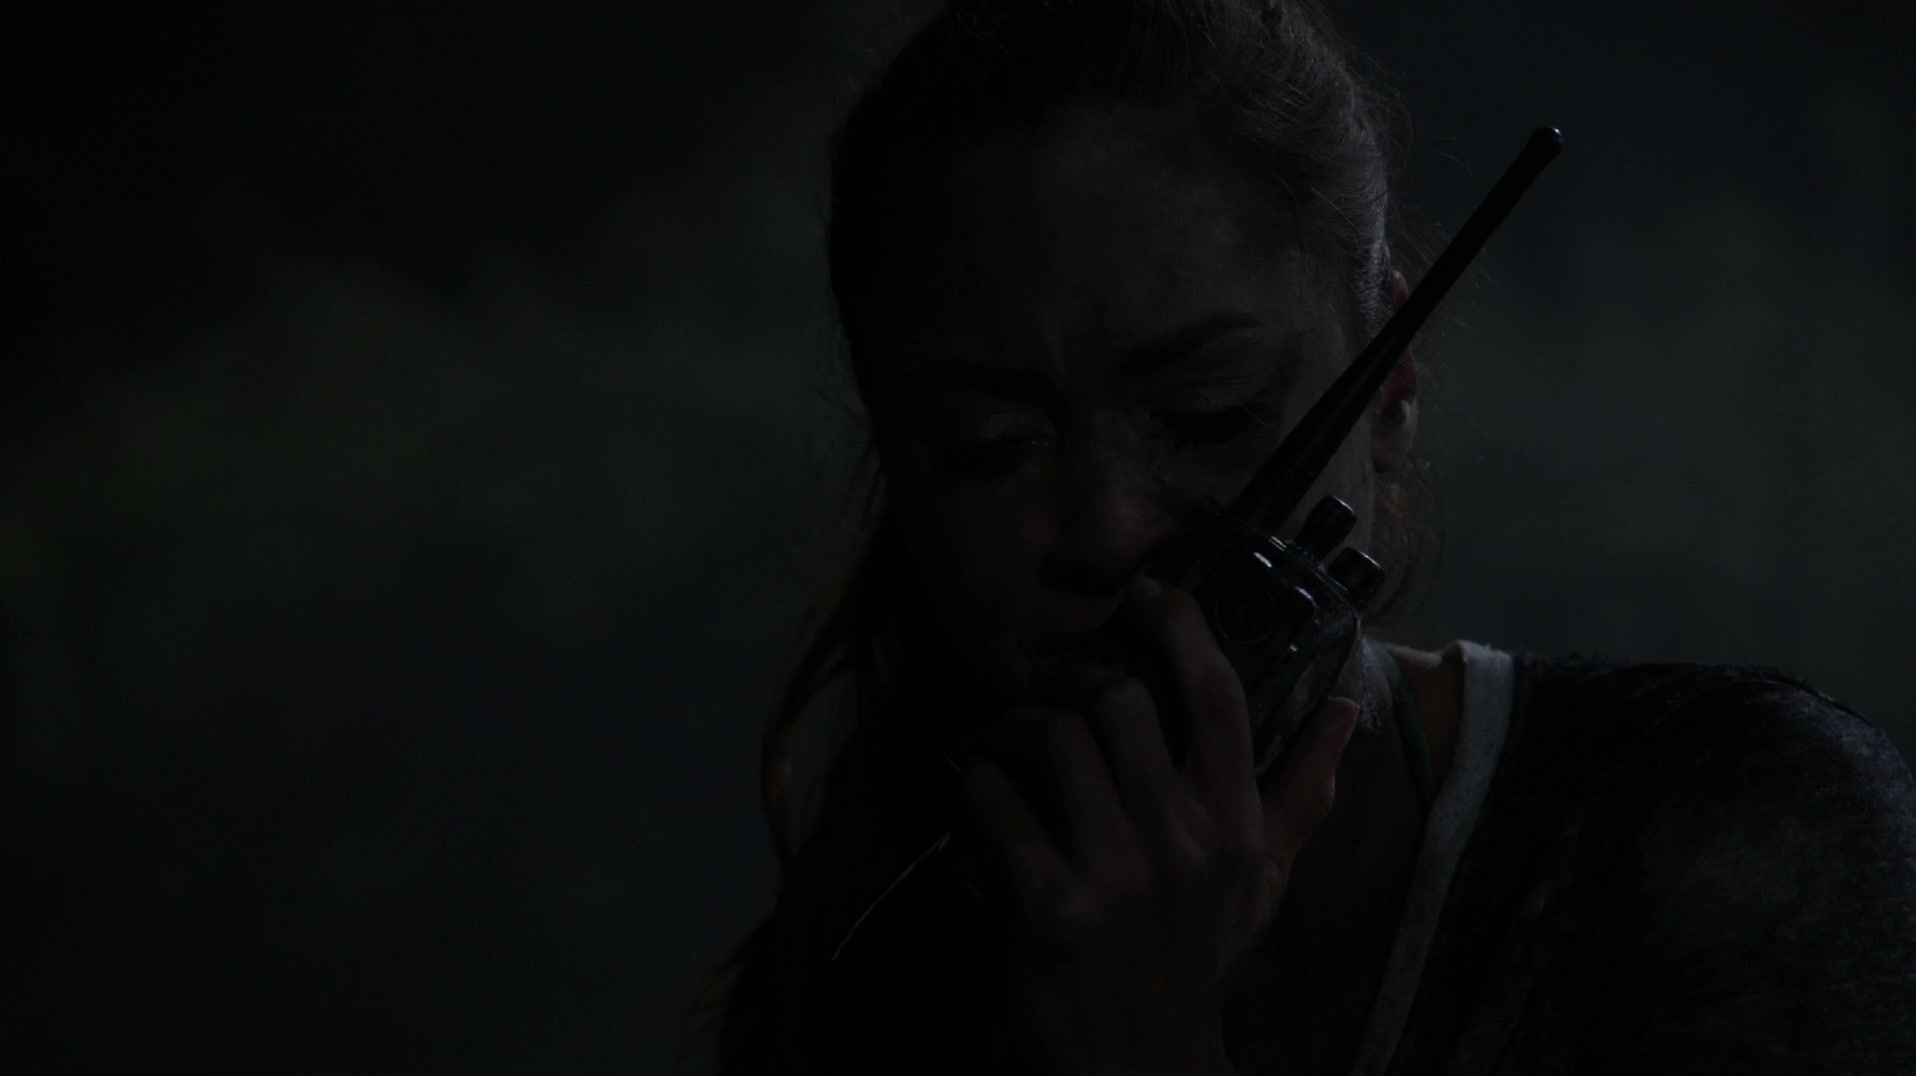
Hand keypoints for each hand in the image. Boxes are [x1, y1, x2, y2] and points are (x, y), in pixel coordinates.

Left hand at [958, 576, 1360, 1075]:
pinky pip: (994, 802)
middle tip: (1055, 692)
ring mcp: (1113, 876)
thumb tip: (1350, 711)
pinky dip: (976, 786)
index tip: (1145, 598)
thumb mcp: (1261, 881)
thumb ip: (1304, 794)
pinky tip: (981, 796)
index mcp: (1234, 826)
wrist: (1136, 1060)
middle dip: (1076, 684)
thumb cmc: (1196, 955)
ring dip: (1017, 729)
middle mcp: (1181, 843)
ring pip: (1053, 739)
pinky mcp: (1045, 908)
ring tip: (1009, 743)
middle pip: (1120, 701)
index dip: (1179, 628)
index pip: (1219, 697)